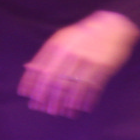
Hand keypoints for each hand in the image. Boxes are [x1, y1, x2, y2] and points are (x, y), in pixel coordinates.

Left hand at [18, 10, 139, 117]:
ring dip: (66, 102)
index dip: (32, 82)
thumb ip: (47, 53)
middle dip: (47, 96)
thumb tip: (29, 69)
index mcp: (58, 45)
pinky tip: (81, 108)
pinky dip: (85, 99)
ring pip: (73, 86)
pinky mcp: (102, 67)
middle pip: (55, 79)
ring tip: (63, 112)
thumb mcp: (63, 39)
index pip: (40, 67)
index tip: (27, 95)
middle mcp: (70, 53)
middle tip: (45, 109)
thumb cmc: (84, 35)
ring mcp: (87, 60)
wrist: (113, 26)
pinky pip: (91, 87)